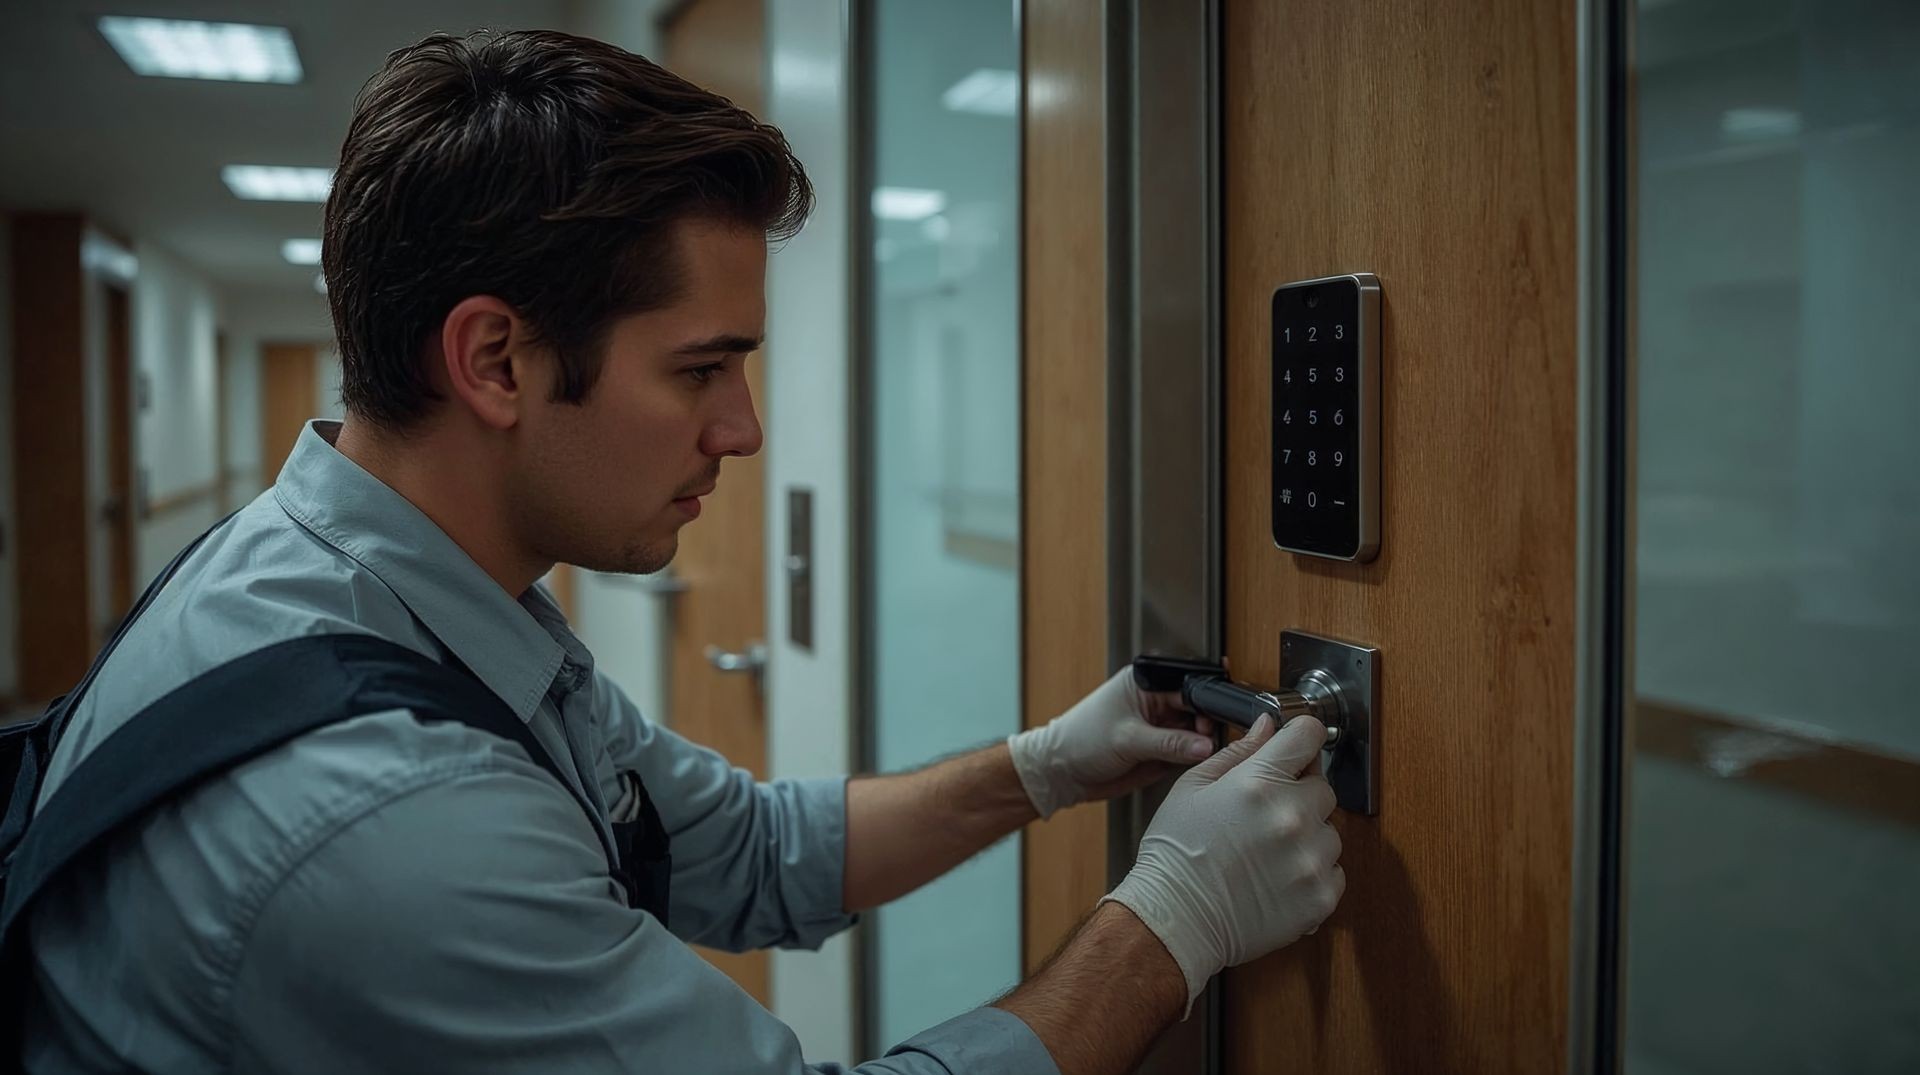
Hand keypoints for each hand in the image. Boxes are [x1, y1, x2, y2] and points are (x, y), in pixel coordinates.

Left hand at [1006, 667, 1217, 818]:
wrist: (1062, 773)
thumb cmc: (1080, 742)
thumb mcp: (1127, 740)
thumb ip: (1170, 742)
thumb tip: (1204, 744)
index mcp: (1144, 684)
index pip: (1187, 686)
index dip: (1205, 703)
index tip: (1213, 723)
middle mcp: (1155, 703)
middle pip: (1197, 708)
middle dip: (1206, 725)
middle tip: (1206, 742)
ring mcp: (1159, 727)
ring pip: (1196, 732)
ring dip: (1201, 743)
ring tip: (1196, 753)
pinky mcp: (1160, 749)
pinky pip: (1187, 752)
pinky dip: (1193, 758)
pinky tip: (1190, 762)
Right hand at [1100, 714, 1343, 1009]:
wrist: (1175, 921)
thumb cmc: (1176, 856)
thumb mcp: (1192, 788)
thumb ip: (1237, 752)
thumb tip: (1268, 726)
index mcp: (1259, 782)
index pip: (1309, 735)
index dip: (1302, 737)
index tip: (1297, 747)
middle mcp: (1291, 816)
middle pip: (1323, 787)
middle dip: (1299, 795)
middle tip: (1264, 817)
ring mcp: (1310, 859)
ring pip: (1330, 832)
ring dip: (1307, 837)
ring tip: (1267, 853)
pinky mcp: (1320, 897)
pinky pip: (1334, 871)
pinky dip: (1312, 873)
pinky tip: (1277, 877)